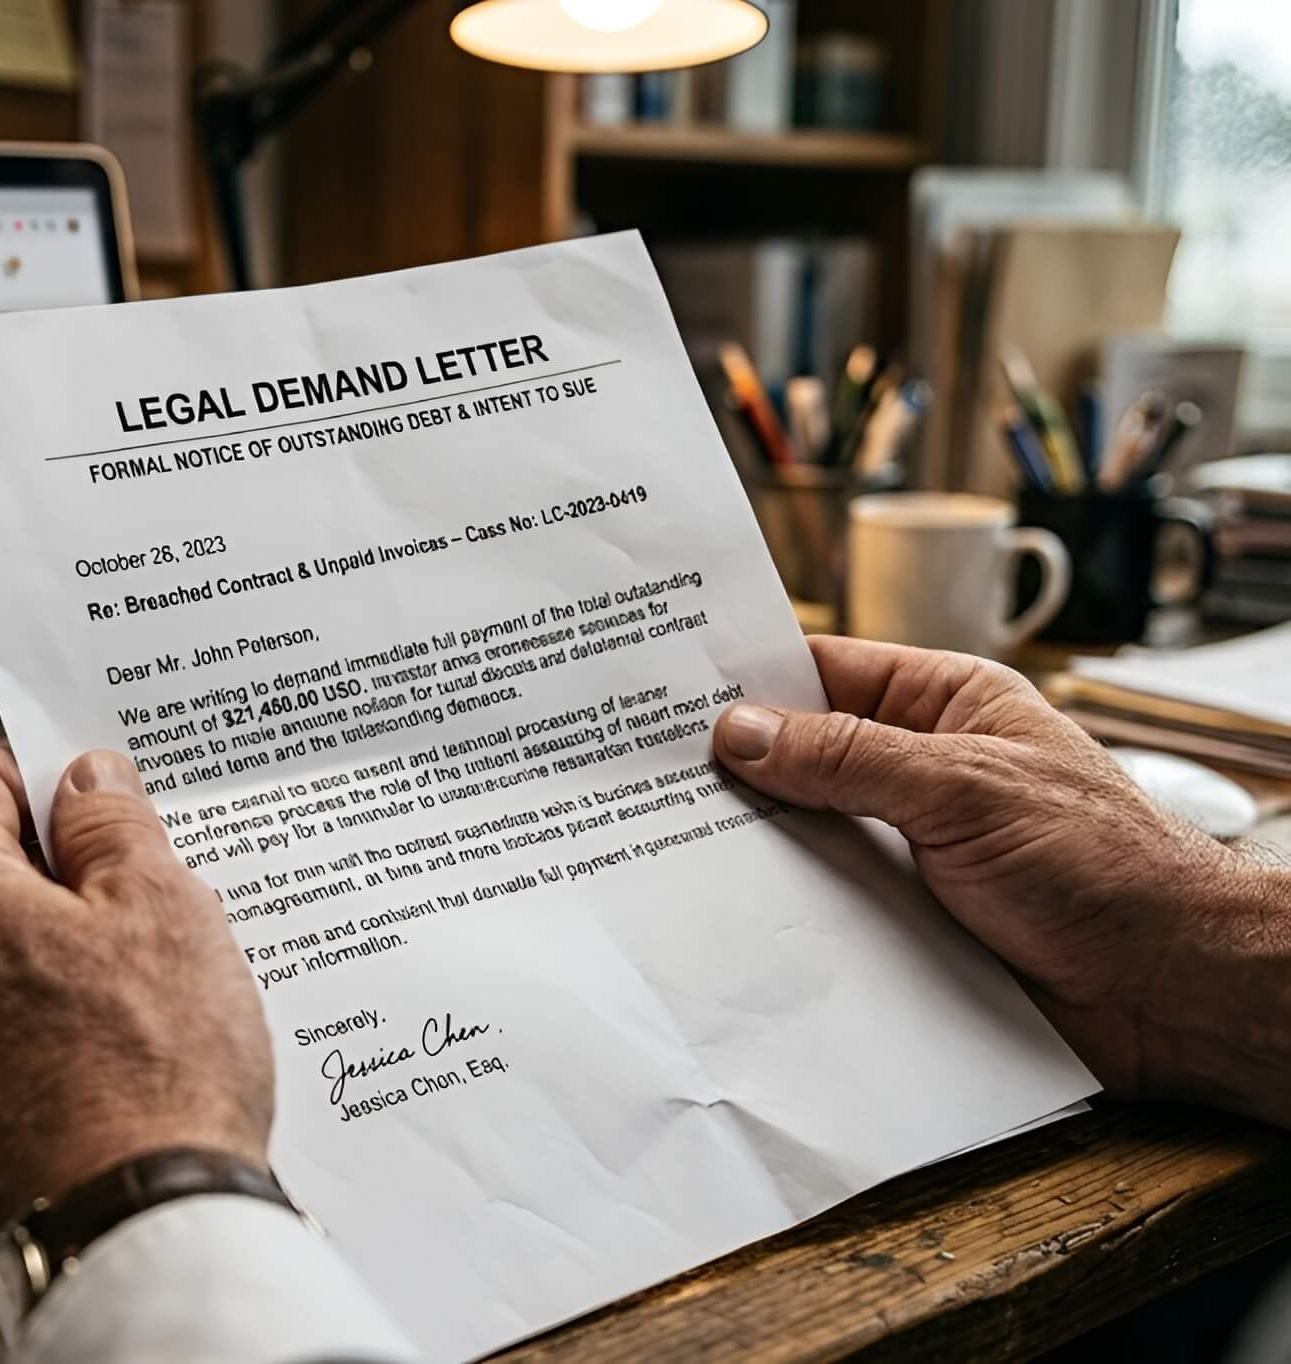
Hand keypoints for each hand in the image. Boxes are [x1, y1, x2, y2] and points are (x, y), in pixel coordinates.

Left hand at [0, 748, 272, 1287]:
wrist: (127, 1248)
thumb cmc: (149, 1079)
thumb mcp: (163, 911)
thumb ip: (111, 826)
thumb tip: (84, 783)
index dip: (40, 783)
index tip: (91, 808)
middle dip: (36, 896)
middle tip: (129, 926)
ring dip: (16, 986)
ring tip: (114, 1024)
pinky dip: (1, 1071)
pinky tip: (77, 1093)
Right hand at [713, 635, 1290, 1125]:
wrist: (1171, 991)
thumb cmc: (1104, 865)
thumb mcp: (964, 788)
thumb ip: (848, 759)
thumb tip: (740, 732)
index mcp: (944, 708)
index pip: (824, 672)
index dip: (748, 677)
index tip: (664, 688)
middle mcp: (919, 772)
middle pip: (800, 758)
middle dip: (732, 770)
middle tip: (638, 775)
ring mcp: (908, 850)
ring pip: (804, 838)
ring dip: (752, 849)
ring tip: (658, 847)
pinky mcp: (903, 924)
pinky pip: (822, 908)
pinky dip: (780, 913)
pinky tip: (723, 917)